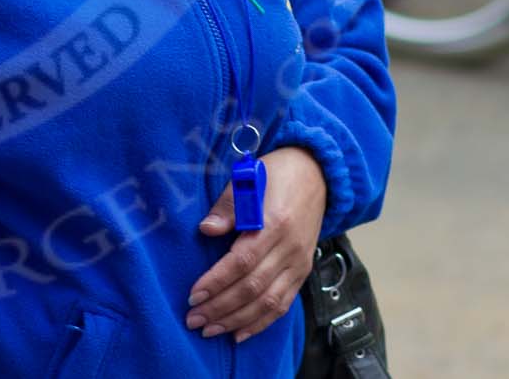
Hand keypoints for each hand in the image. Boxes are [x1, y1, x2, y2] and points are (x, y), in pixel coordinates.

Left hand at [186, 146, 326, 343]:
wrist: (315, 174)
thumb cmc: (275, 175)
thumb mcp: (248, 178)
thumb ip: (228, 206)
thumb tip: (205, 230)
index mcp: (275, 224)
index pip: (243, 261)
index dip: (217, 281)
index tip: (193, 295)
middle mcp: (290, 249)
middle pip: (253, 287)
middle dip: (221, 308)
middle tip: (193, 319)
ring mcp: (299, 263)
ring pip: (268, 302)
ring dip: (237, 320)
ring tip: (210, 330)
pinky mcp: (303, 272)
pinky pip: (283, 304)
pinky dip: (261, 322)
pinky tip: (239, 333)